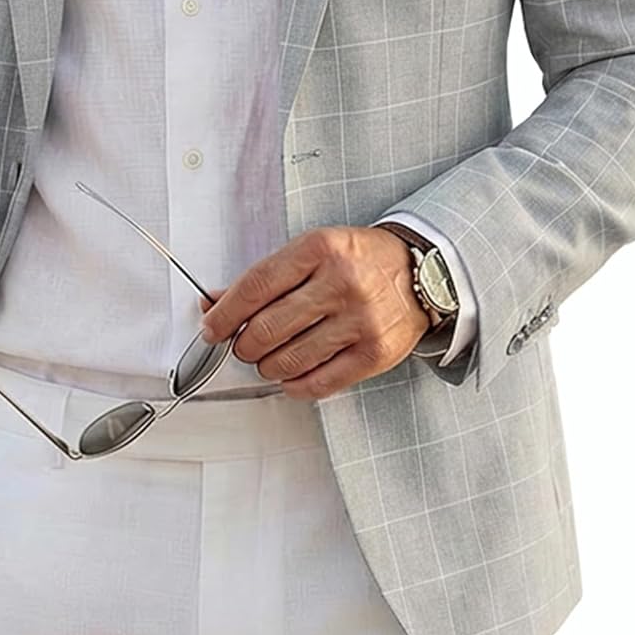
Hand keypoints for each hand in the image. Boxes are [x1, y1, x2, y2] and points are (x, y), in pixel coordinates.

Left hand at [197, 226, 433, 399]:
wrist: (422, 272)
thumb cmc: (360, 260)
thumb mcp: (314, 250)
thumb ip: (267, 277)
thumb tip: (216, 302)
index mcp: (320, 249)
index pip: (256, 286)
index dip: (225, 314)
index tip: (212, 328)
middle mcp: (341, 283)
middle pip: (267, 329)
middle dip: (243, 345)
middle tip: (243, 345)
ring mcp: (361, 321)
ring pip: (289, 360)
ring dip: (266, 366)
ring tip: (268, 359)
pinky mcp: (375, 353)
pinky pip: (320, 383)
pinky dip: (294, 385)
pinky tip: (290, 376)